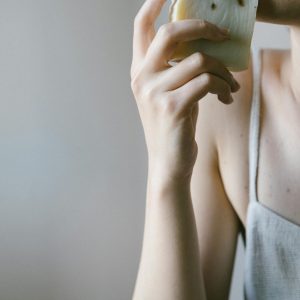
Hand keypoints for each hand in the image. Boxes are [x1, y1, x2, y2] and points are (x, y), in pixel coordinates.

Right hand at [130, 0, 239, 182]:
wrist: (167, 161)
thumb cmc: (172, 125)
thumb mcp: (168, 93)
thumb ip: (174, 68)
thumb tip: (203, 45)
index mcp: (139, 72)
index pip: (141, 28)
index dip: (154, 3)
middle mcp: (142, 78)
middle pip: (171, 32)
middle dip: (203, 27)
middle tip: (223, 36)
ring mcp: (154, 93)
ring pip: (199, 60)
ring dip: (223, 70)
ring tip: (230, 85)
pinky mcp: (173, 107)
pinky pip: (207, 81)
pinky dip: (223, 87)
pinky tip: (225, 98)